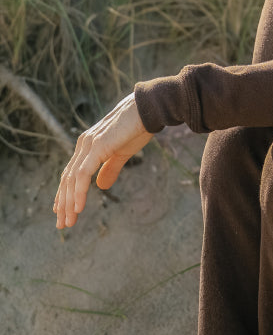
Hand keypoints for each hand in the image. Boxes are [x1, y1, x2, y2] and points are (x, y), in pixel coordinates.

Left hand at [53, 92, 152, 228]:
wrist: (148, 110)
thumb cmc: (137, 129)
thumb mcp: (122, 154)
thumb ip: (110, 169)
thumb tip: (100, 186)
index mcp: (88, 147)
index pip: (71, 175)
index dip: (65, 194)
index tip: (62, 211)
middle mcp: (83, 146)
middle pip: (67, 179)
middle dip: (63, 203)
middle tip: (62, 224)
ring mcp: (88, 146)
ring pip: (72, 180)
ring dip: (68, 202)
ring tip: (68, 221)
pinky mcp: (97, 147)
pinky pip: (83, 174)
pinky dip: (79, 192)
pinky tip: (78, 207)